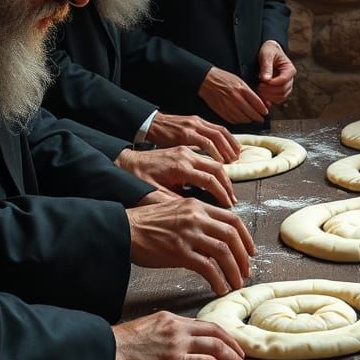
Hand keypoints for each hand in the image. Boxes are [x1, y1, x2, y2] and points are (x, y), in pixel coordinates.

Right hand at [111, 312, 251, 359]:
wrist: (100, 352)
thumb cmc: (114, 349)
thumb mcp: (144, 335)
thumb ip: (163, 339)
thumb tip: (174, 354)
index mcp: (170, 320)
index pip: (204, 326)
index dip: (222, 337)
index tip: (232, 347)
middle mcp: (177, 328)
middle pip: (217, 334)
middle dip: (235, 348)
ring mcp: (178, 343)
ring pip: (218, 348)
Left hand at [116, 147, 236, 207]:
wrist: (126, 161)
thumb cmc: (137, 179)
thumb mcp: (153, 195)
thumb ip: (174, 202)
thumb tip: (194, 212)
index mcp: (179, 167)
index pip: (209, 180)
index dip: (221, 193)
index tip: (229, 205)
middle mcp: (186, 155)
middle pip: (217, 167)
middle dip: (228, 184)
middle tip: (233, 198)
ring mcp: (186, 149)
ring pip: (214, 159)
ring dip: (225, 172)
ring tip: (231, 187)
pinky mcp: (184, 148)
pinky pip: (207, 154)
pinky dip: (217, 164)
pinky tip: (220, 174)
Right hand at [126, 199, 255, 295]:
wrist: (122, 230)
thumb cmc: (145, 224)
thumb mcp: (175, 211)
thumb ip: (196, 218)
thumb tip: (214, 234)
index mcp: (198, 206)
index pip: (232, 218)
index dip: (245, 236)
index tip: (250, 250)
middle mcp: (197, 217)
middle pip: (232, 235)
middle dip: (244, 256)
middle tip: (247, 270)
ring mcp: (188, 234)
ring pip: (223, 252)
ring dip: (234, 269)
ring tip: (237, 282)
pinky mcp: (179, 252)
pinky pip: (207, 267)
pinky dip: (218, 279)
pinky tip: (220, 288)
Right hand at [147, 112, 240, 163]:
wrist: (148, 125)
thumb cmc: (164, 133)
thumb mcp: (183, 133)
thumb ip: (196, 141)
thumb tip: (209, 156)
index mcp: (199, 122)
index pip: (221, 130)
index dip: (231, 141)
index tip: (237, 152)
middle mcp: (197, 123)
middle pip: (221, 133)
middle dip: (232, 146)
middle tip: (237, 159)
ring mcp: (192, 128)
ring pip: (216, 137)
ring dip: (226, 150)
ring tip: (231, 162)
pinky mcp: (184, 134)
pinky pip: (205, 142)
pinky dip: (215, 152)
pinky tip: (219, 162)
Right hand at [199, 66, 268, 123]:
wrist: (207, 80)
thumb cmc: (224, 78)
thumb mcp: (240, 81)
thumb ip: (251, 92)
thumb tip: (263, 101)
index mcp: (242, 89)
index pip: (257, 103)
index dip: (263, 110)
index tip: (265, 112)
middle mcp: (236, 98)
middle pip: (251, 113)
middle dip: (258, 117)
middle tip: (261, 119)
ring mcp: (228, 106)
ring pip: (242, 118)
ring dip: (249, 120)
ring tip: (252, 119)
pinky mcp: (221, 111)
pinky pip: (233, 120)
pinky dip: (239, 121)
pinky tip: (241, 119)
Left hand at [256, 40, 295, 105]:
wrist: (268, 52)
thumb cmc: (269, 51)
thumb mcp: (267, 54)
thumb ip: (266, 66)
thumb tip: (266, 79)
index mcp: (289, 69)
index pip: (284, 80)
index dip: (273, 83)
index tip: (262, 81)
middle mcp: (290, 79)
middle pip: (284, 90)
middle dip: (270, 90)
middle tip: (259, 86)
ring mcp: (286, 85)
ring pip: (282, 96)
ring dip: (270, 96)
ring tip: (260, 89)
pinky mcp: (280, 90)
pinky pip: (278, 99)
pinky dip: (270, 99)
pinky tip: (262, 95)